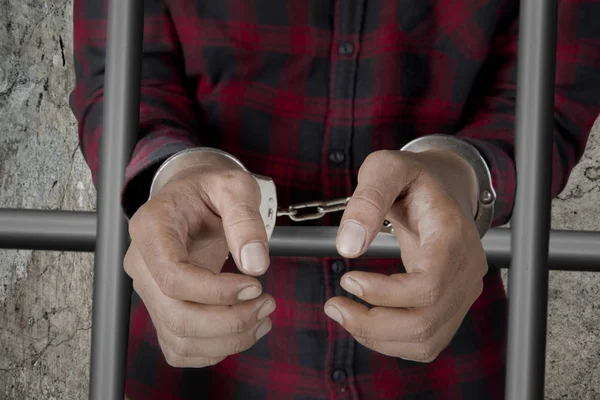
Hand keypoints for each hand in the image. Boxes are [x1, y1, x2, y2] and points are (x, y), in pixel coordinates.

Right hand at [124, 153, 275, 367]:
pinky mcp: (162, 308)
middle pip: (175, 315)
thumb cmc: (209, 189)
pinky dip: (214, 349)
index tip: (254, 285)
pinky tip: (244, 329)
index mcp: (151, 228)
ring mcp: (150, 289)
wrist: (193, 196)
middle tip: (267, 304)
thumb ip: (245, 218)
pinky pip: (180, 347)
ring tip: (263, 317)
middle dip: (229, 321)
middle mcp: (142, 263)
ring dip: (227, 339)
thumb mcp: (233, 186)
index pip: (173, 276)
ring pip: (179, 338)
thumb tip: (255, 264)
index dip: (216, 291)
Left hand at [325, 148, 485, 362]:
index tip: (347, 280)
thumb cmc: (413, 179)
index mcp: (453, 236)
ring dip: (376, 337)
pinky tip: (365, 319)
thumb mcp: (386, 169)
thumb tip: (348, 246)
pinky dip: (389, 341)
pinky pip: (425, 342)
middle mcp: (466, 270)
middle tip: (333, 306)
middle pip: (425, 322)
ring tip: (343, 313)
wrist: (440, 189)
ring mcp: (463, 292)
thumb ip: (367, 200)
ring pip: (425, 340)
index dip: (385, 294)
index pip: (428, 285)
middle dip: (371, 324)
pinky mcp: (452, 306)